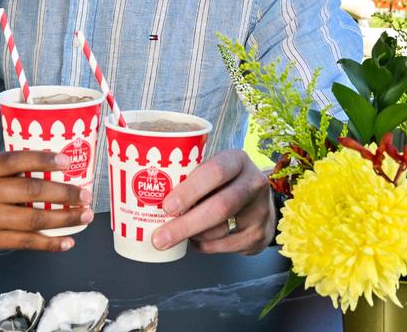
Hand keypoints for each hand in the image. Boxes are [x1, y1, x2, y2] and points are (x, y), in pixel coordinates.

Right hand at [0, 151, 91, 261]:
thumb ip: (1, 173)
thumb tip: (41, 172)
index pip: (16, 160)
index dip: (43, 159)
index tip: (67, 161)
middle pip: (31, 191)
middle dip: (64, 194)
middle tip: (86, 195)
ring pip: (34, 219)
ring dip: (64, 219)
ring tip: (85, 217)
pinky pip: (26, 242)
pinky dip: (50, 243)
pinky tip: (67, 242)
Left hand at [150, 150, 274, 254]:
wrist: (260, 203)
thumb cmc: (223, 183)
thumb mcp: (212, 170)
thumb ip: (189, 177)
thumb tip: (145, 197)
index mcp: (237, 160)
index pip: (215, 172)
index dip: (189, 190)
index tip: (166, 206)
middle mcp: (253, 183)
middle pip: (220, 207)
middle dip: (185, 225)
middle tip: (159, 238)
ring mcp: (260, 211)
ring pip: (220, 231)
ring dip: (193, 235)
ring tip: (176, 233)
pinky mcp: (260, 235)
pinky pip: (225, 247)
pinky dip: (204, 246)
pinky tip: (196, 240)